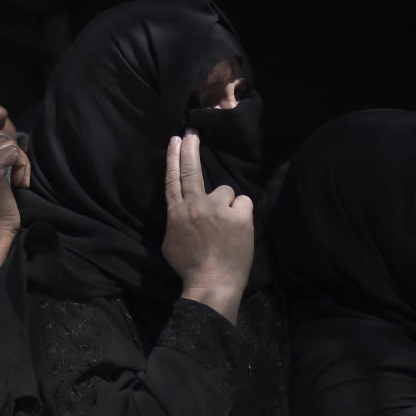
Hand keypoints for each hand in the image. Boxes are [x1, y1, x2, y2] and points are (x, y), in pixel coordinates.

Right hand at [0, 128, 29, 238]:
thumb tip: (16, 142)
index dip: (6, 149)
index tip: (10, 170)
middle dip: (15, 153)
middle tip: (18, 176)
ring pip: (9, 144)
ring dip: (21, 162)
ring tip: (18, 181)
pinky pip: (14, 152)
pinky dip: (23, 166)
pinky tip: (20, 184)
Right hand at [162, 131, 253, 321]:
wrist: (212, 283)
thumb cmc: (190, 267)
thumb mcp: (171, 242)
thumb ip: (178, 220)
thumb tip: (182, 209)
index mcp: (177, 213)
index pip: (173, 179)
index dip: (174, 158)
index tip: (176, 140)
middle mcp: (196, 205)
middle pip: (192, 171)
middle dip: (191, 149)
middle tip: (192, 133)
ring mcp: (218, 208)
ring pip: (226, 192)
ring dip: (228, 205)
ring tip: (227, 228)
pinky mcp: (239, 214)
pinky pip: (244, 203)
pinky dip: (242, 213)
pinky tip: (239, 229)